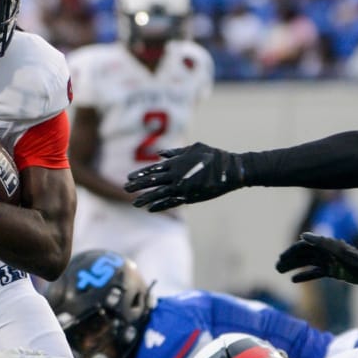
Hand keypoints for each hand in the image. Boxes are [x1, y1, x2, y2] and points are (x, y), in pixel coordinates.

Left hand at [124, 143, 245, 211]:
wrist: (232, 170)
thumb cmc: (214, 156)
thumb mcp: (194, 148)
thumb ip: (176, 152)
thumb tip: (160, 154)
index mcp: (177, 162)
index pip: (153, 168)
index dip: (140, 174)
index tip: (128, 177)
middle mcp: (177, 175)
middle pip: (152, 181)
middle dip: (137, 186)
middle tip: (125, 188)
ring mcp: (183, 187)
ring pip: (159, 194)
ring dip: (145, 199)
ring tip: (134, 203)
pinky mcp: (190, 197)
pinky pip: (171, 203)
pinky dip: (160, 206)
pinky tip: (150, 209)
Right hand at [277, 233, 357, 284]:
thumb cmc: (356, 259)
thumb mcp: (337, 249)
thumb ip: (320, 241)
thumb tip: (302, 236)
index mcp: (324, 245)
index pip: (303, 246)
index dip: (291, 252)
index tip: (281, 258)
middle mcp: (324, 252)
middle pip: (302, 255)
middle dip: (289, 260)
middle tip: (276, 267)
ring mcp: (328, 262)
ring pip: (306, 263)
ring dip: (293, 267)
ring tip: (280, 272)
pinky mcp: (332, 272)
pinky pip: (314, 273)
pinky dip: (304, 276)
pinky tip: (293, 280)